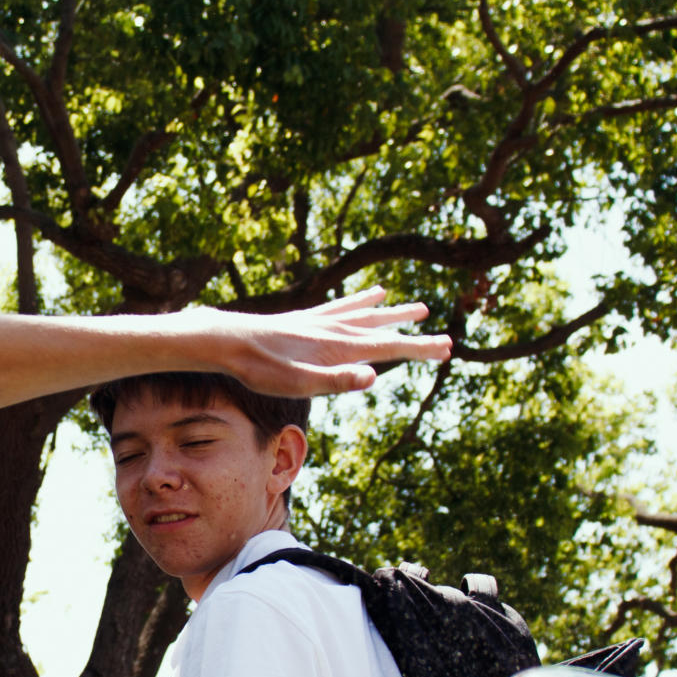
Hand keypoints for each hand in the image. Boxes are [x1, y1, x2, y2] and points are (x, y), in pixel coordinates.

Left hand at [174, 288, 448, 396]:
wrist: (228, 341)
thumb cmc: (261, 368)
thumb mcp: (298, 383)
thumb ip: (336, 379)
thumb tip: (373, 376)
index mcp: (338, 347)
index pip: (389, 348)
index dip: (420, 348)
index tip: (448, 348)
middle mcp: (334, 329)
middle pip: (383, 330)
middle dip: (413, 334)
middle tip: (444, 339)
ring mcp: (319, 321)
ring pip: (364, 314)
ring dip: (390, 311)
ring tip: (413, 306)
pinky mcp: (304, 318)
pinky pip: (340, 306)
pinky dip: (359, 300)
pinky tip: (372, 293)